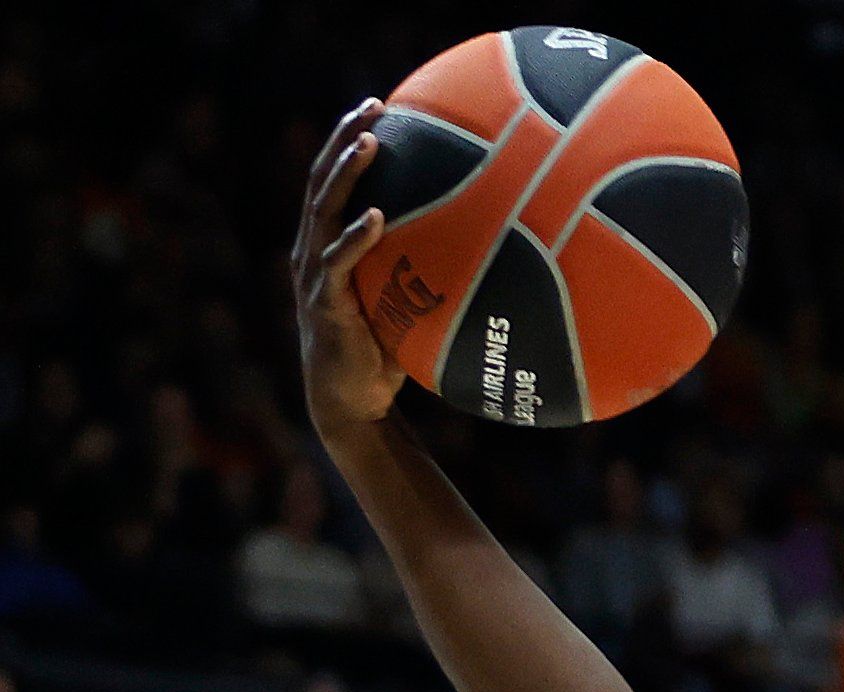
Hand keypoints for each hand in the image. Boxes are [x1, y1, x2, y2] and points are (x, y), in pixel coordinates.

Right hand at [292, 99, 403, 429]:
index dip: (348, 140)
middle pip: (323, 180)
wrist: (353, 400)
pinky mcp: (324, 302)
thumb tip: (495, 251)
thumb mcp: (409, 302)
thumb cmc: (387, 350)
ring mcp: (314, 273)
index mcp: (329, 242)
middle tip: (371, 106)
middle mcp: (314, 249)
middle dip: (344, 138)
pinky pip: (340, 262)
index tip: (376, 105)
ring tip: (368, 144)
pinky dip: (356, 238)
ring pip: (323, 210)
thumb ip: (430, 271)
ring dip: (346, 174)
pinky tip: (377, 218)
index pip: (335, 180)